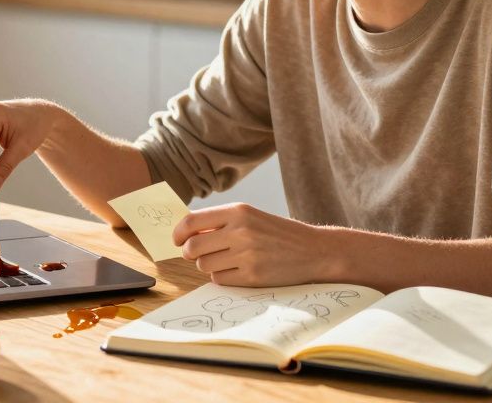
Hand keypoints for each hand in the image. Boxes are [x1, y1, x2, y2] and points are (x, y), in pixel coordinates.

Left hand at [172, 203, 335, 286]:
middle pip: (192, 247)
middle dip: (190, 253)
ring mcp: (247, 255)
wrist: (314, 250)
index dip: (178, 233)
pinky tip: (239, 270)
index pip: (191, 222)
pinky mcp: (252, 276)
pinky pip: (220, 280)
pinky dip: (223, 277)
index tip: (177, 240)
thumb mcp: (251, 216)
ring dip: (209, 266)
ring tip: (227, 260)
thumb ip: (220, 222)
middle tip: (198, 254)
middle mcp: (241, 231)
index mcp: (238, 211)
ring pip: (204, 265)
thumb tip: (185, 233)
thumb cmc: (278, 233)